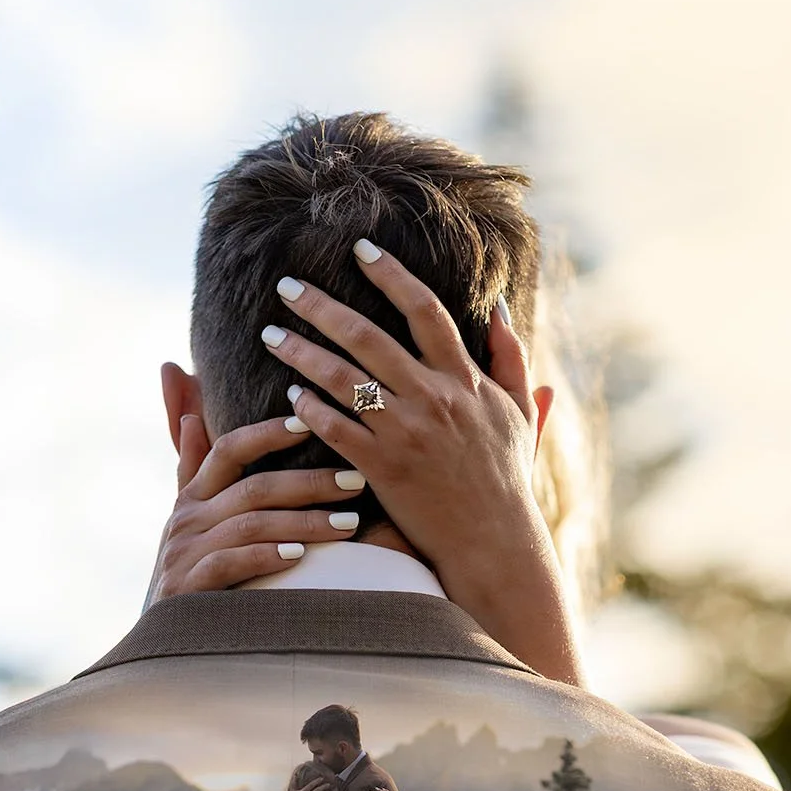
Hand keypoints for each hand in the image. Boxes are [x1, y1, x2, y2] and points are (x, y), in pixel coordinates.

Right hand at [144, 407, 368, 608]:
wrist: (161, 640)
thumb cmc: (189, 574)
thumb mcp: (191, 521)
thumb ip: (192, 468)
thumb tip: (192, 418)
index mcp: (192, 497)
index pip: (229, 450)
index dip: (267, 434)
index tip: (310, 426)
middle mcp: (186, 520)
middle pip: (254, 488)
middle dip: (309, 483)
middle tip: (355, 482)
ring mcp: (184, 553)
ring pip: (251, 525)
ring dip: (304, 522)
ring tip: (348, 524)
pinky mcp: (187, 588)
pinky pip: (231, 563)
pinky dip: (265, 557)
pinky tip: (300, 556)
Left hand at [260, 243, 583, 686]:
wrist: (493, 541)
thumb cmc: (506, 477)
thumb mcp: (519, 412)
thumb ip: (511, 357)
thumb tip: (500, 306)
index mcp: (464, 379)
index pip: (424, 310)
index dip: (391, 274)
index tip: (360, 249)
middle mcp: (432, 398)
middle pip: (367, 336)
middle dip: (321, 306)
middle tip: (286, 284)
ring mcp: (405, 433)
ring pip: (341, 380)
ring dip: (301, 352)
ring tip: (271, 335)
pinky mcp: (383, 469)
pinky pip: (337, 430)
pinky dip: (311, 409)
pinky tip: (290, 393)